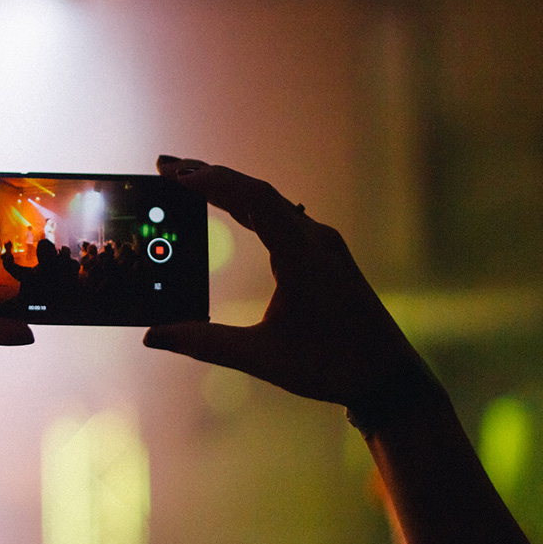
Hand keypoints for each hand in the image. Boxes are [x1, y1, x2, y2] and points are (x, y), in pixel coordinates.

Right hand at [143, 157, 434, 409]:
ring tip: (189, 181)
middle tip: (166, 166)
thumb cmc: (331, 366)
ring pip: (271, 203)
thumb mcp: (261, 357)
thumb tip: (153, 336)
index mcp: (303, 255)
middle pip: (258, 192)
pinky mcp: (326, 256)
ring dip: (231, 188)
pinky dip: (250, 207)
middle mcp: (316, 240)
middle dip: (210, 175)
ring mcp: (324, 245)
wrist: (389, 377)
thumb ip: (205, 343)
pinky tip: (234, 210)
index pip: (253, 199)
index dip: (211, 180)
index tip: (173, 173)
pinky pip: (283, 217)